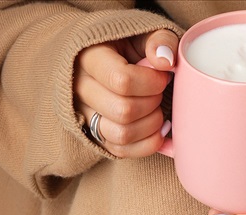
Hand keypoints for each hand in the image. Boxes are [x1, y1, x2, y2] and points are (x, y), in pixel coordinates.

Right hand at [74, 29, 179, 157]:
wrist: (101, 58)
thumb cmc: (125, 45)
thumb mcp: (141, 32)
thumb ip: (158, 39)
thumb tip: (165, 61)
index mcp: (89, 57)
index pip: (121, 80)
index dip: (151, 83)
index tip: (163, 76)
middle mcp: (80, 89)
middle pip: (123, 111)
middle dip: (153, 104)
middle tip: (159, 92)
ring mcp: (85, 115)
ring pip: (121, 135)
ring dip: (150, 126)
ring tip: (157, 109)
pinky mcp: (95, 136)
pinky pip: (121, 151)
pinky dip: (147, 144)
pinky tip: (158, 129)